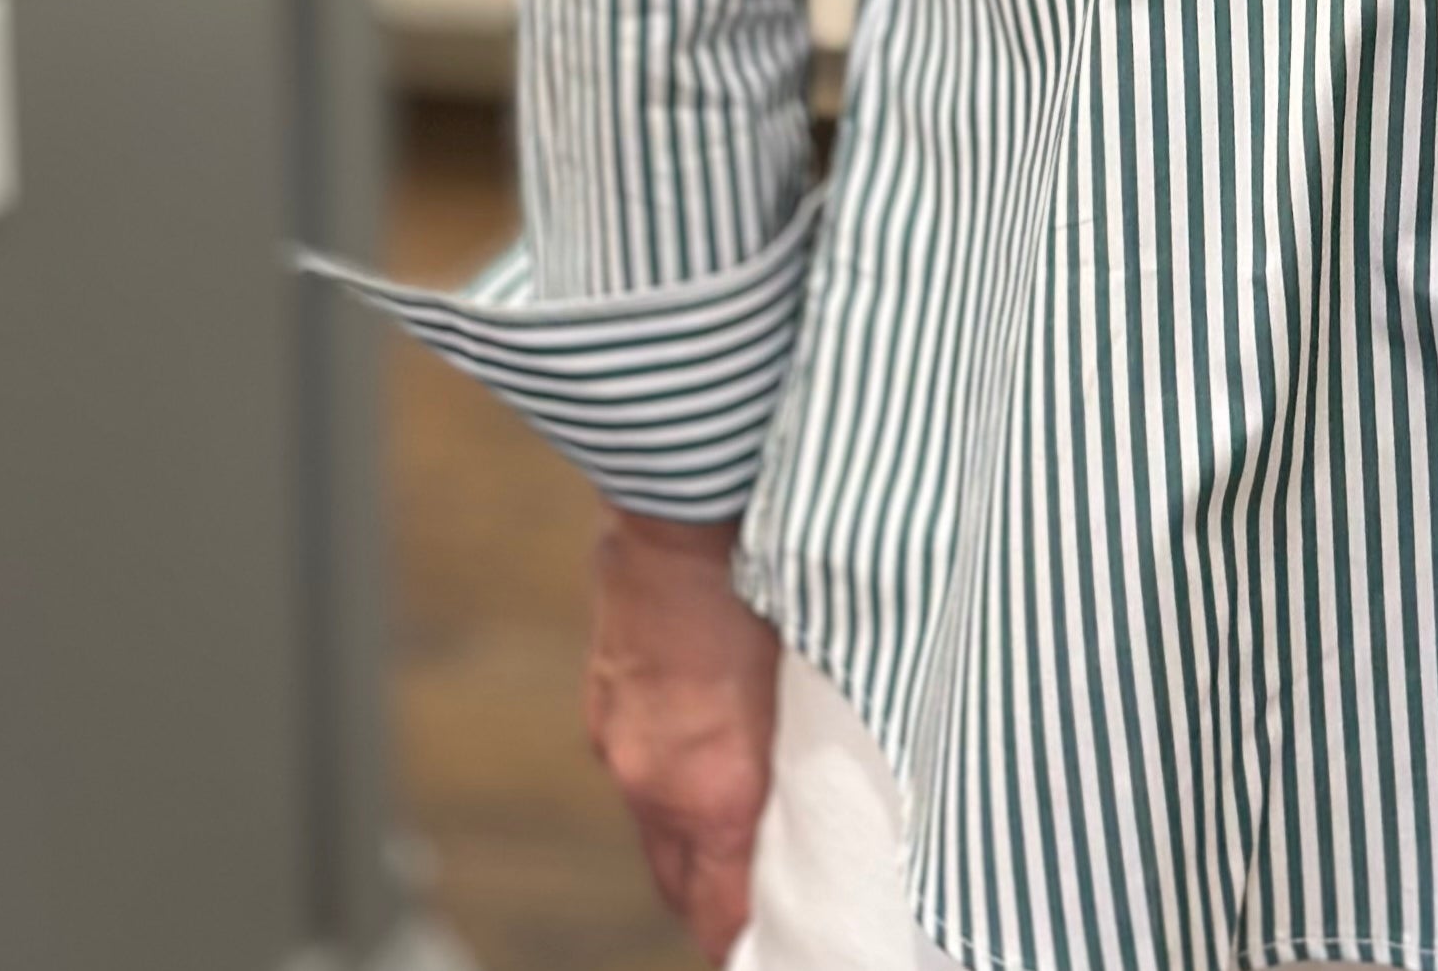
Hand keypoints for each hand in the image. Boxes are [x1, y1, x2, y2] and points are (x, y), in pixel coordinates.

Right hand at [584, 507, 780, 954]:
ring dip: (692, 850)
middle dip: (718, 908)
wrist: (683, 509)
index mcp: (715, 790)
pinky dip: (665, 791)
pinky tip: (701, 761)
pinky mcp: (603, 709)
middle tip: (766, 910)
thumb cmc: (769, 580)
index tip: (789, 943)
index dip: (750, 938)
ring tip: (738, 845)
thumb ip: (811, 756)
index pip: (723, 912)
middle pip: (681, 892)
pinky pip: (635, 780)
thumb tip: (834, 799)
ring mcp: (620, 748)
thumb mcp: (811, 680)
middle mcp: (655, 786)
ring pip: (655, 837)